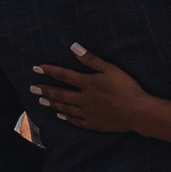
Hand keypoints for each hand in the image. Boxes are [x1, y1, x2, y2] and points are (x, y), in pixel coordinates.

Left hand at [32, 44, 155, 134]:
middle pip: (60, 93)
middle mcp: (83, 99)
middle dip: (45, 90)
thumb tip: (74, 47)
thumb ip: (91, 59)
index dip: (49, 71)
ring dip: (52, 103)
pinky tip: (60, 116)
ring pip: (65, 107)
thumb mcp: (110, 69)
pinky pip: (75, 121)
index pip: (64, 75)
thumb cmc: (127, 88)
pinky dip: (66, 118)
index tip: (36, 68)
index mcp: (87, 83)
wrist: (137, 112)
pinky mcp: (93, 124)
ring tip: (42, 100)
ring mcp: (87, 113)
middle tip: (32, 88)